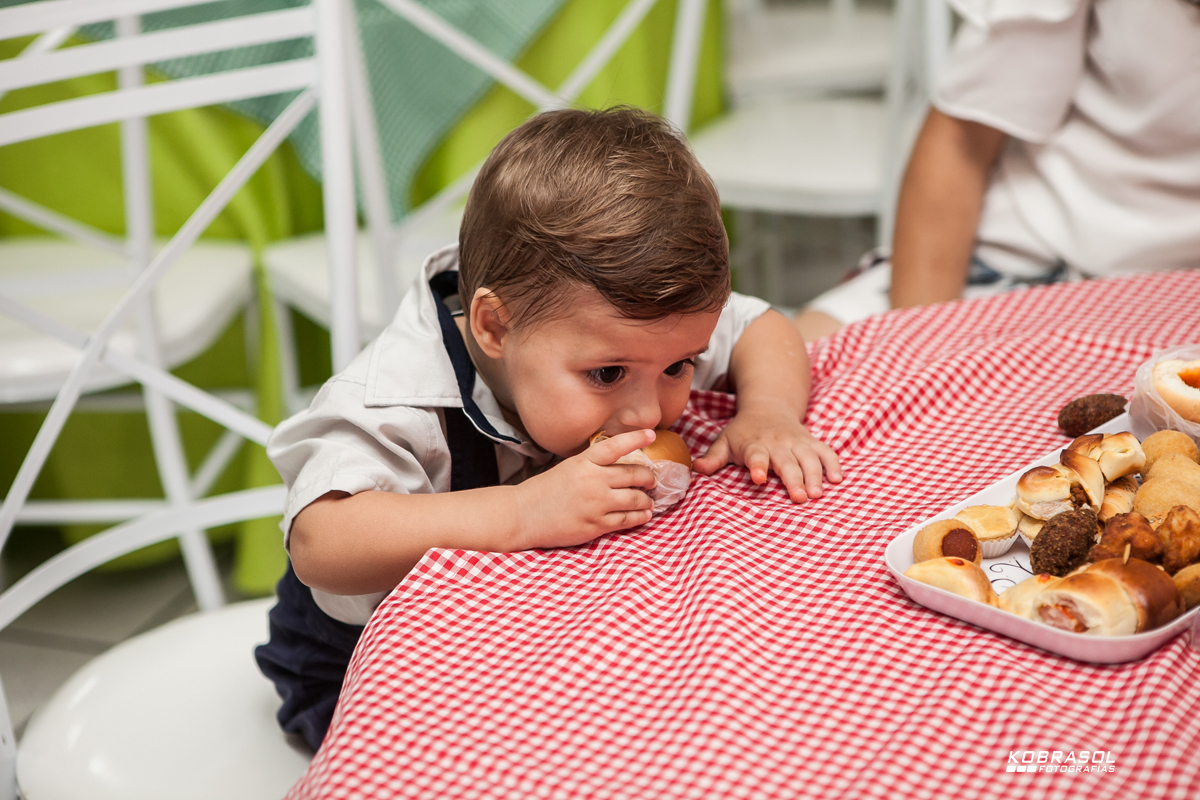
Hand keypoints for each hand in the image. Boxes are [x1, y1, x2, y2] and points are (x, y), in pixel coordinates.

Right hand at [513, 429, 657, 549]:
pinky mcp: (596, 525)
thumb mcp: (568, 467)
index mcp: (584, 462)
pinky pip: (627, 520)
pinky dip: (640, 517)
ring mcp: (596, 504)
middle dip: (648, 477)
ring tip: (649, 500)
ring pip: (635, 499)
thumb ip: (592, 464)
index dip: (636, 438)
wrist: (524, 515)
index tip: (651, 435)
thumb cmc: (546, 490)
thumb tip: (620, 463)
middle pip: (634, 474)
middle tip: (652, 480)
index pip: (616, 446)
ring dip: (647, 500)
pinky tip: (643, 515)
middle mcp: (593, 480)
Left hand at [692, 406, 840, 502]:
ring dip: (816, 475)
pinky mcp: (812, 443)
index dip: (758, 466)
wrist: (769, 407)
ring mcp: (797, 442)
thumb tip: (696, 468)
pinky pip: (826, 452)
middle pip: (787, 462)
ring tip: (818, 494)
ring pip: (809, 458)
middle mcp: (778, 443)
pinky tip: (838, 479)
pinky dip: (833, 464)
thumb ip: (713, 457)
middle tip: (800, 498)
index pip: (756, 455)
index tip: (759, 478)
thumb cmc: (743, 432)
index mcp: (755, 445)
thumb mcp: (725, 441)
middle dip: (794, 479)